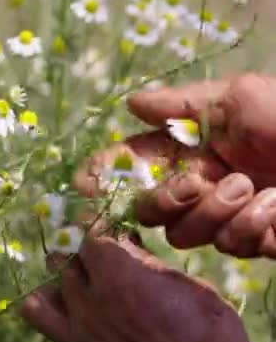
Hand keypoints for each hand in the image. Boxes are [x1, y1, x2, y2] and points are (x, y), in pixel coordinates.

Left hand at [21, 236, 264, 341]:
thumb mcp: (191, 290)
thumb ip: (149, 266)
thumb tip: (127, 247)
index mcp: (117, 277)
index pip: (88, 236)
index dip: (96, 229)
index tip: (103, 229)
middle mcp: (87, 307)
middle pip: (60, 265)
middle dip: (78, 259)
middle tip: (97, 264)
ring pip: (38, 305)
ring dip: (55, 294)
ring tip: (76, 299)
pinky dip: (70, 338)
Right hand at [75, 74, 275, 257]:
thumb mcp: (239, 97)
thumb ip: (181, 105)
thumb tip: (130, 103)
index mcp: (194, 150)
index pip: (138, 166)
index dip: (109, 174)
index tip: (85, 180)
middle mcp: (201, 186)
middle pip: (151, 211)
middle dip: (165, 200)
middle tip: (193, 182)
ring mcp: (225, 216)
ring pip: (186, 234)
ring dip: (218, 210)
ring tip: (256, 186)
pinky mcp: (251, 240)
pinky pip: (229, 244)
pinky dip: (253, 223)